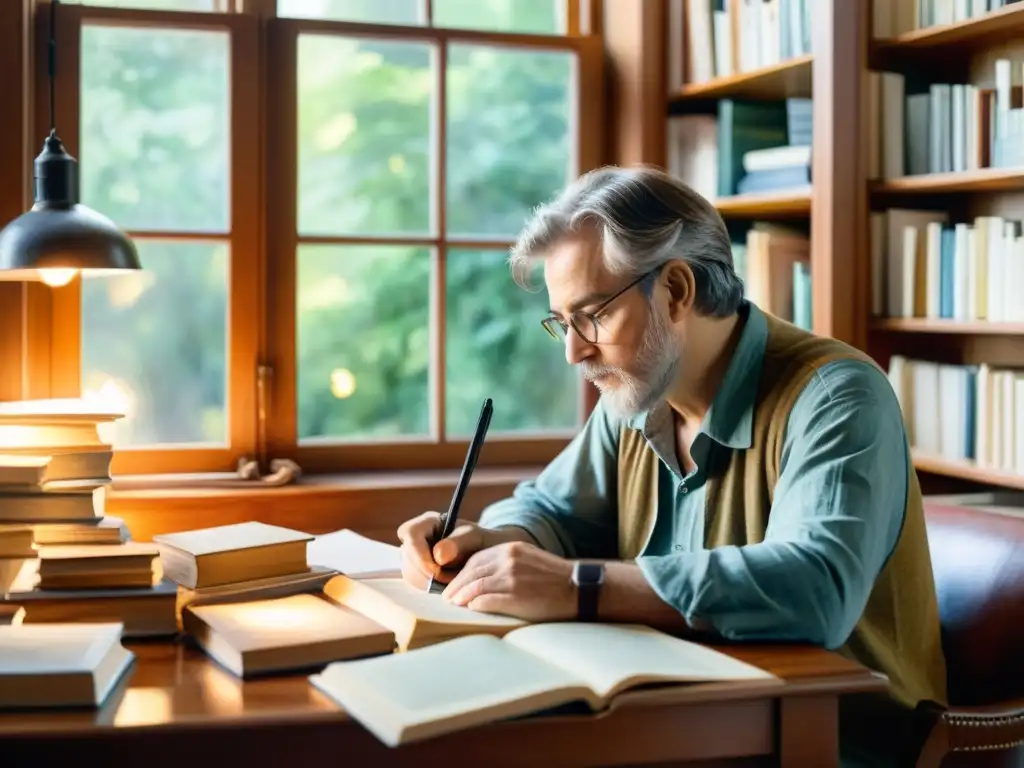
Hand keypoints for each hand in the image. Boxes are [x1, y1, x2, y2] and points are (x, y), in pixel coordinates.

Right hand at [396, 511, 498, 588]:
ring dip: (430, 582)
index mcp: (426, 522)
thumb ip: (458, 543)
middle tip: (451, 578)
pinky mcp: (415, 569)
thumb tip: (438, 556)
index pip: (410, 535)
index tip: (437, 571)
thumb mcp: (473, 537)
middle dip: (427, 573)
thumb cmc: (478, 540)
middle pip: (408, 557)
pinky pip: (416, 582)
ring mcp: (412, 554)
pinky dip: (431, 586)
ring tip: (453, 578)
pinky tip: (446, 583)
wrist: (483, 554)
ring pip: (410, 573)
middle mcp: (414, 537)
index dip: (419, 556)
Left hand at [442, 541, 576, 621]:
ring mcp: (511, 577)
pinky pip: (486, 600)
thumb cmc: (555, 579)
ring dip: (461, 597)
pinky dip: (475, 605)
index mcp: (511, 549)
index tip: (454, 584)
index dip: (462, 573)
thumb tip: (482, 579)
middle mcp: (508, 559)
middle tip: (448, 598)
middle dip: (456, 586)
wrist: (579, 589)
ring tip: (455, 605)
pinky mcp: (515, 596)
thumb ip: (506, 564)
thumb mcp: (529, 561)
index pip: (476, 559)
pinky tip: (471, 610)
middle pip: (471, 572)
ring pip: (474, 586)